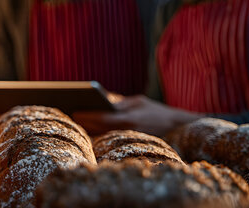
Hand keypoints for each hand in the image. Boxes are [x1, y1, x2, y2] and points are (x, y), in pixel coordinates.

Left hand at [72, 95, 203, 136]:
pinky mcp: (130, 146)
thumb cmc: (157, 112)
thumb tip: (101, 102)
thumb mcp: (138, 102)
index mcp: (128, 119)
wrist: (179, 129)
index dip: (86, 115)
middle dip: (84, 123)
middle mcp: (127, 132)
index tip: (74, 111)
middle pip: (99, 129)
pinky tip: (87, 130)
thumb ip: (120, 104)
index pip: (101, 117)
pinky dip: (98, 135)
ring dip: (88, 130)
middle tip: (68, 115)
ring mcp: (128, 141)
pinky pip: (110, 141)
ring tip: (74, 122)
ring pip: (102, 137)